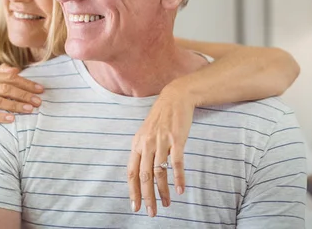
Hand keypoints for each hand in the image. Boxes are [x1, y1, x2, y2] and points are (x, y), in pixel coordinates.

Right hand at [0, 64, 42, 133]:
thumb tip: (16, 69)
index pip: (10, 77)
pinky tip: (12, 119)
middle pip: (5, 88)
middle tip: (38, 102)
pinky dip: (0, 117)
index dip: (26, 83)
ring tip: (30, 110)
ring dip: (15, 105)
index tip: (41, 90)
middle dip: (24, 95)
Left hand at [127, 83, 194, 216]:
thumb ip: (143, 151)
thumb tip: (141, 174)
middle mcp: (147, 144)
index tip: (135, 206)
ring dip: (163, 191)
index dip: (132, 191)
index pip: (131, 172)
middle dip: (147, 197)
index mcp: (137, 144)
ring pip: (159, 172)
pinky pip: (176, 162)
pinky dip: (178, 178)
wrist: (175, 98)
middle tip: (151, 212)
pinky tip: (180, 190)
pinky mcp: (176, 139)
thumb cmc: (160, 118)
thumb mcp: (146, 134)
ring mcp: (161, 141)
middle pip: (144, 176)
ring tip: (167, 204)